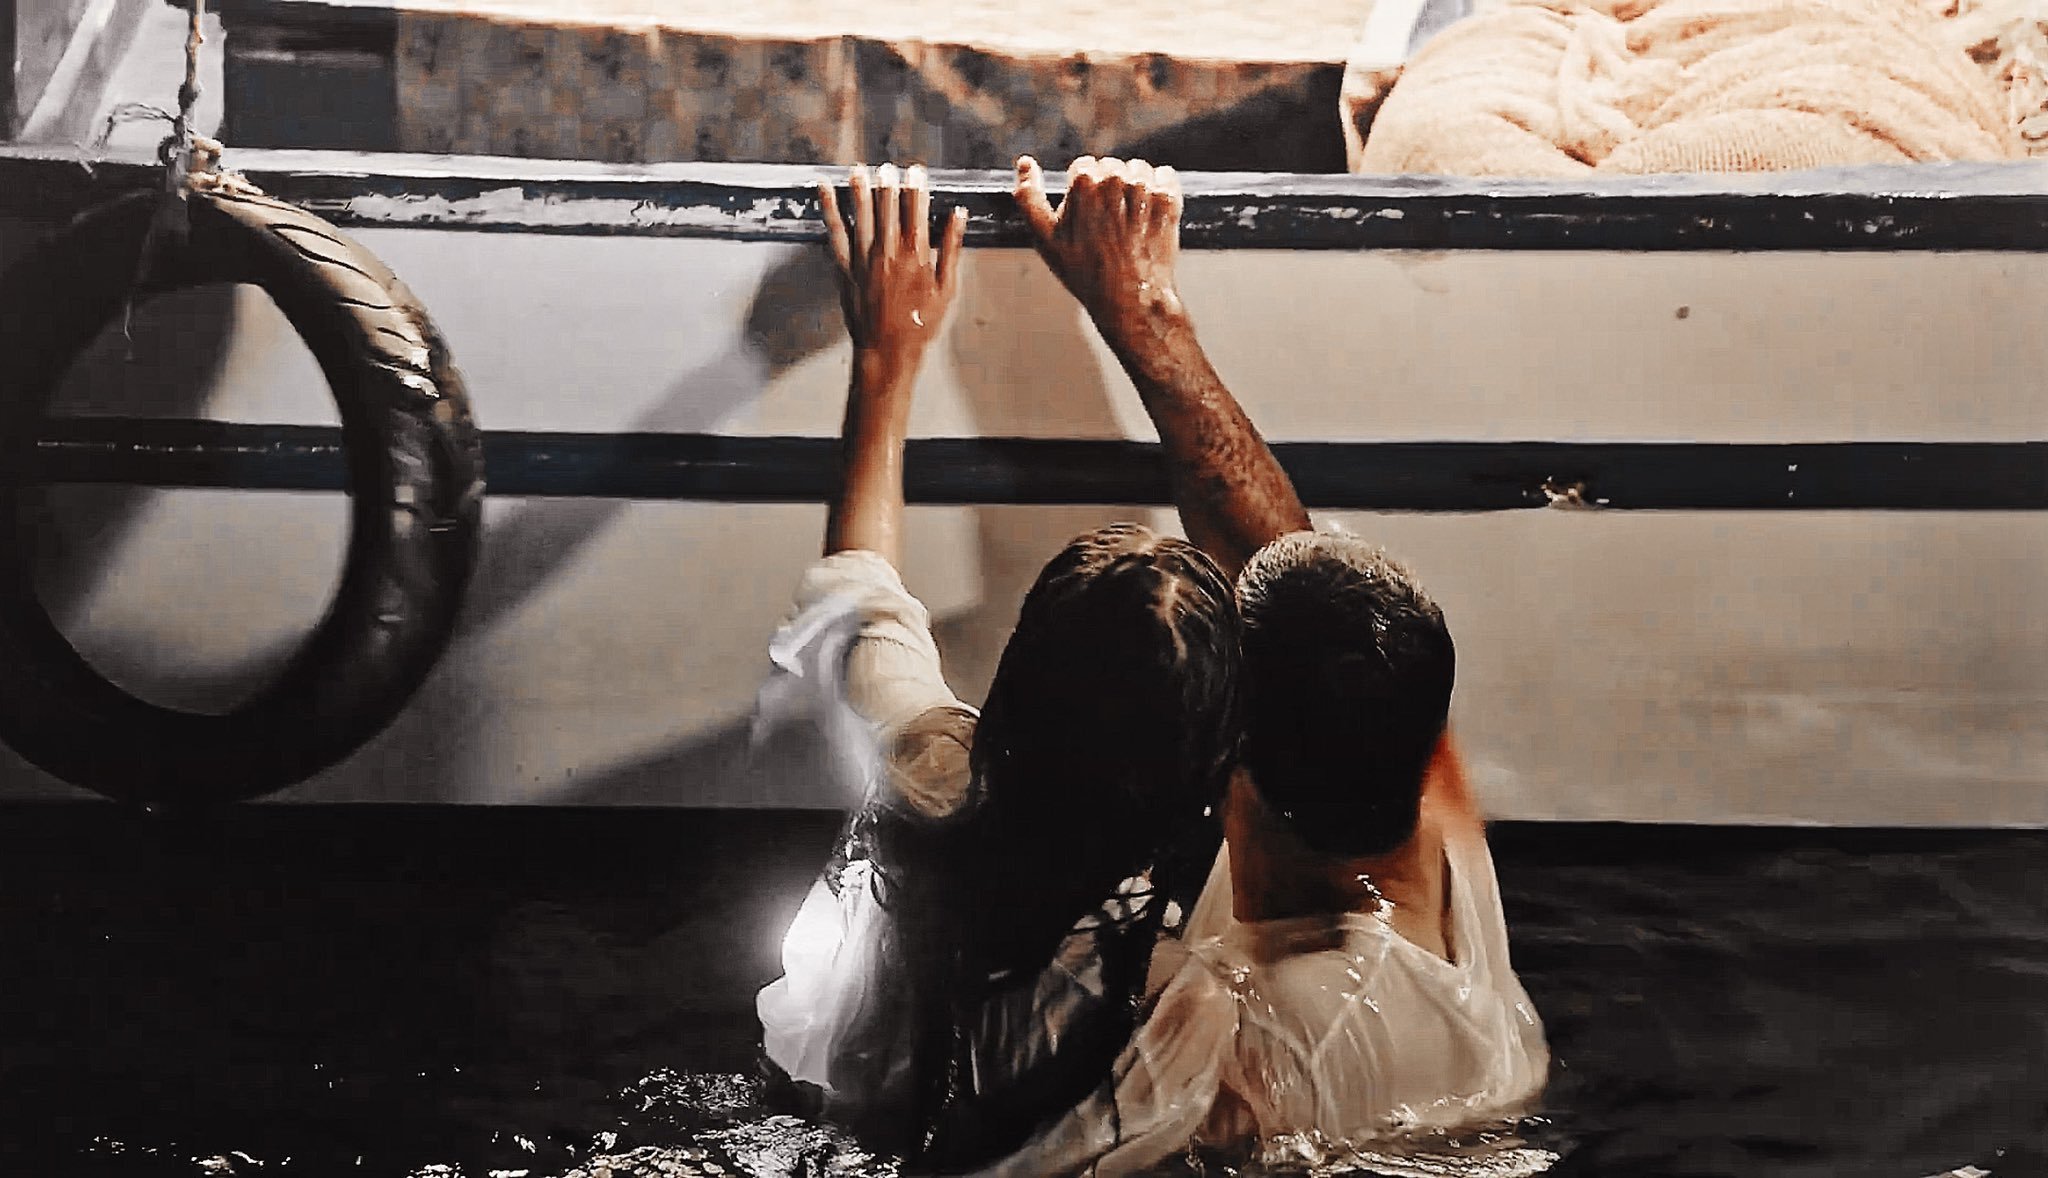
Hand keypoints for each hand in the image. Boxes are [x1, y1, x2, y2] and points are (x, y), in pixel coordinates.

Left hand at [819, 164, 967, 370]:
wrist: (888, 350)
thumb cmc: (920, 324)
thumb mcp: (946, 289)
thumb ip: (951, 249)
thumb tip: (957, 216)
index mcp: (916, 254)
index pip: (916, 209)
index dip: (916, 187)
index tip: (916, 171)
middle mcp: (889, 250)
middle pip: (888, 206)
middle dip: (888, 183)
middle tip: (888, 167)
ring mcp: (864, 257)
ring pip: (861, 212)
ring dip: (860, 188)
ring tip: (859, 168)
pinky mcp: (845, 266)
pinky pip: (835, 230)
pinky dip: (829, 207)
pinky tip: (825, 188)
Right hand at [1013, 155, 1186, 344]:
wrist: (1130, 299)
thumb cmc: (1086, 273)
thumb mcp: (1045, 239)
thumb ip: (1029, 197)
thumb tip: (1024, 164)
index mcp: (1084, 183)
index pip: (1084, 166)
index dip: (1084, 192)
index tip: (1089, 216)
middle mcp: (1115, 179)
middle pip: (1111, 167)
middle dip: (1109, 189)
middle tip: (1108, 224)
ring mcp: (1144, 189)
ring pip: (1138, 170)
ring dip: (1134, 189)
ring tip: (1129, 222)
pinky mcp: (1168, 199)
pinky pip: (1165, 176)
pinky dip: (1159, 191)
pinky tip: (1149, 216)